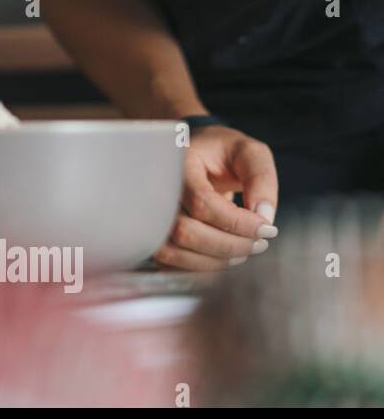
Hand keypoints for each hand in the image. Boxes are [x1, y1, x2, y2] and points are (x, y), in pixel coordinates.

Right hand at [153, 125, 278, 269]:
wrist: (197, 154)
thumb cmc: (222, 152)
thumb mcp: (249, 153)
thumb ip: (261, 178)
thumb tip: (263, 216)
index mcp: (179, 163)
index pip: (201, 202)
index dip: (236, 222)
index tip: (267, 228)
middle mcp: (157, 188)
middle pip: (185, 231)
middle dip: (228, 245)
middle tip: (260, 244)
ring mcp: (150, 211)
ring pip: (173, 250)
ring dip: (214, 260)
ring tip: (244, 252)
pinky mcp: (154, 231)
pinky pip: (169, 259)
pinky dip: (198, 266)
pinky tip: (223, 257)